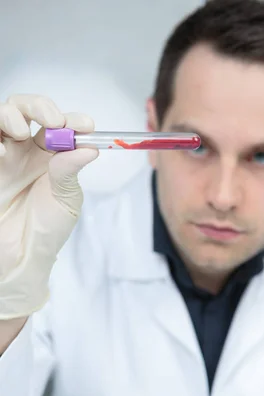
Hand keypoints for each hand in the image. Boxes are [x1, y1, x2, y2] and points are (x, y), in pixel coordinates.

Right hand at [0, 94, 97, 319]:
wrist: (20, 256)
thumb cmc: (46, 230)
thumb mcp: (66, 201)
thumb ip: (69, 172)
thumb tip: (89, 147)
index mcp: (51, 156)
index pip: (62, 126)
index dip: (74, 120)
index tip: (87, 126)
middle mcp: (25, 150)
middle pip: (27, 109)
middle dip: (40, 106)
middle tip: (52, 121)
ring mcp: (3, 156)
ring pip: (2, 116)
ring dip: (11, 114)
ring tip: (20, 132)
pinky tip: (1, 148)